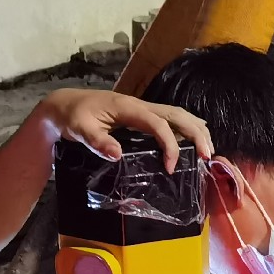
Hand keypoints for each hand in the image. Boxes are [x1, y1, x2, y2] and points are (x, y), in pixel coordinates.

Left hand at [37, 89, 212, 170]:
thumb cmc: (73, 117)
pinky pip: (170, 117)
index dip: (169, 144)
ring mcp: (142, 108)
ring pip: (177, 114)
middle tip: (207, 155)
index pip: (159, 124)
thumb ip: (98, 142)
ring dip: (195, 129)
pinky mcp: (141, 115)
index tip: (170, 167)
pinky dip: (187, 126)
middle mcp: (140, 105)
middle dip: (195, 134)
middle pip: (176, 114)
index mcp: (129, 108)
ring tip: (208, 148)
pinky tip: (197, 134)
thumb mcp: (80, 130)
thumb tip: (118, 154)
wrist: (65, 105)